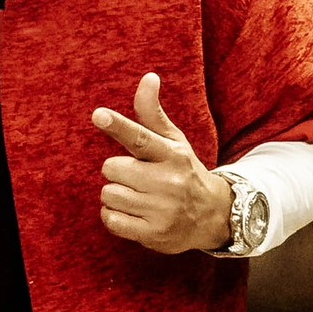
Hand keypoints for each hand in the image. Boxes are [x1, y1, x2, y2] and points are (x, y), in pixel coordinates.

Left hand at [94, 72, 232, 253]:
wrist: (213, 216)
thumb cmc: (183, 171)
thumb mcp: (173, 141)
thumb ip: (152, 113)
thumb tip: (148, 77)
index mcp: (172, 154)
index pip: (140, 137)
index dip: (117, 125)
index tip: (98, 114)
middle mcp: (169, 182)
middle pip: (112, 169)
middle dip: (118, 172)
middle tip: (137, 176)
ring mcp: (162, 210)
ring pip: (109, 194)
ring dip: (116, 194)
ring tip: (137, 195)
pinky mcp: (154, 234)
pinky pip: (111, 220)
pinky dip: (114, 216)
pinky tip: (132, 213)